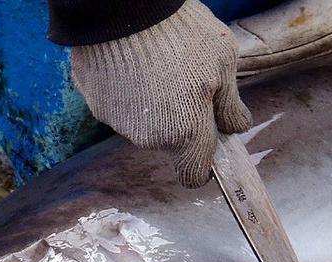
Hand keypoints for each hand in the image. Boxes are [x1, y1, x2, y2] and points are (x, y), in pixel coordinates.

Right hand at [70, 0, 251, 187]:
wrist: (124, 8)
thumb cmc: (181, 32)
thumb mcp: (223, 60)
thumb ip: (230, 103)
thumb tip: (236, 126)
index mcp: (186, 133)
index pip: (193, 175)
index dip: (203, 162)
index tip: (208, 139)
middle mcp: (150, 138)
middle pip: (169, 144)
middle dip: (180, 122)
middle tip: (186, 82)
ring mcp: (118, 122)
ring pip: (143, 125)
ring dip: (152, 106)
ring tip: (157, 66)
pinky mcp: (96, 103)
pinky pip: (118, 105)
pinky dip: (127, 91)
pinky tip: (132, 62)